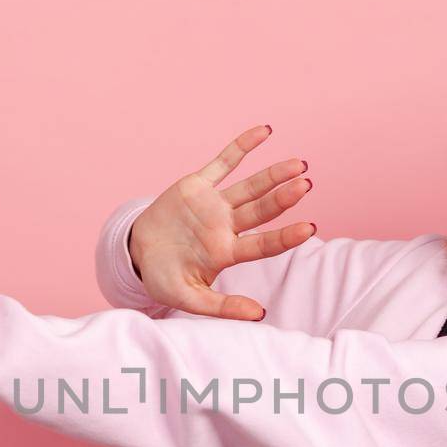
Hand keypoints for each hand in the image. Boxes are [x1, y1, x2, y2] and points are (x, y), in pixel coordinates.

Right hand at [127, 124, 315, 319]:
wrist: (136, 255)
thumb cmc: (164, 279)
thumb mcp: (188, 299)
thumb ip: (222, 307)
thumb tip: (261, 315)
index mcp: (226, 253)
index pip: (262, 245)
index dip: (285, 237)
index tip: (309, 228)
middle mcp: (226, 226)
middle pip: (260, 210)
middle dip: (283, 198)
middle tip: (305, 184)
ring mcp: (213, 204)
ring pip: (249, 186)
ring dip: (272, 174)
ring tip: (298, 164)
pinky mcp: (197, 185)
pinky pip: (223, 162)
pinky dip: (241, 147)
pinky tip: (265, 132)